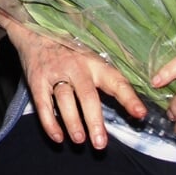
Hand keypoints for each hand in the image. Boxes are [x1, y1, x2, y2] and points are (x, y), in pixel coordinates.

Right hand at [2, 20, 144, 149]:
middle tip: (100, 144)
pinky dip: (49, 122)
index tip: (140, 114)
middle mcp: (75, 67)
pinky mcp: (36, 80)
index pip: (115, 81)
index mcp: (94, 62)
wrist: (35, 31)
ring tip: (79, 140)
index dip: (128, 98)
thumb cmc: (70, 50)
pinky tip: (58, 137)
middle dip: (94, 121)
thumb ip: (106, 78)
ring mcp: (55, 73)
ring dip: (72, 122)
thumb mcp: (91, 57)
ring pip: (64, 100)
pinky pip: (43, 104)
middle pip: (87, 95)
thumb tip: (132, 105)